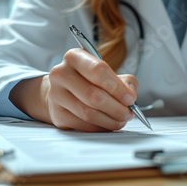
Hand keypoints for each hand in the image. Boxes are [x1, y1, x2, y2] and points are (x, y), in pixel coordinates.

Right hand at [10, 48, 137, 131]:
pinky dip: (100, 127)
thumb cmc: (89, 80)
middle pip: (93, 96)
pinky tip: (107, 123)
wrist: (63, 91)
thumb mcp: (108, 72)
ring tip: (121, 119)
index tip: (130, 98)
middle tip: (128, 113)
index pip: (98, 71)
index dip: (117, 87)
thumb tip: (130, 96)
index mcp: (74, 57)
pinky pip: (83, 125)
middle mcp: (61, 74)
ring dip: (110, 120)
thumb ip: (125, 81)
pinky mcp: (57, 115)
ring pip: (89, 113)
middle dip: (117, 108)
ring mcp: (56, 95)